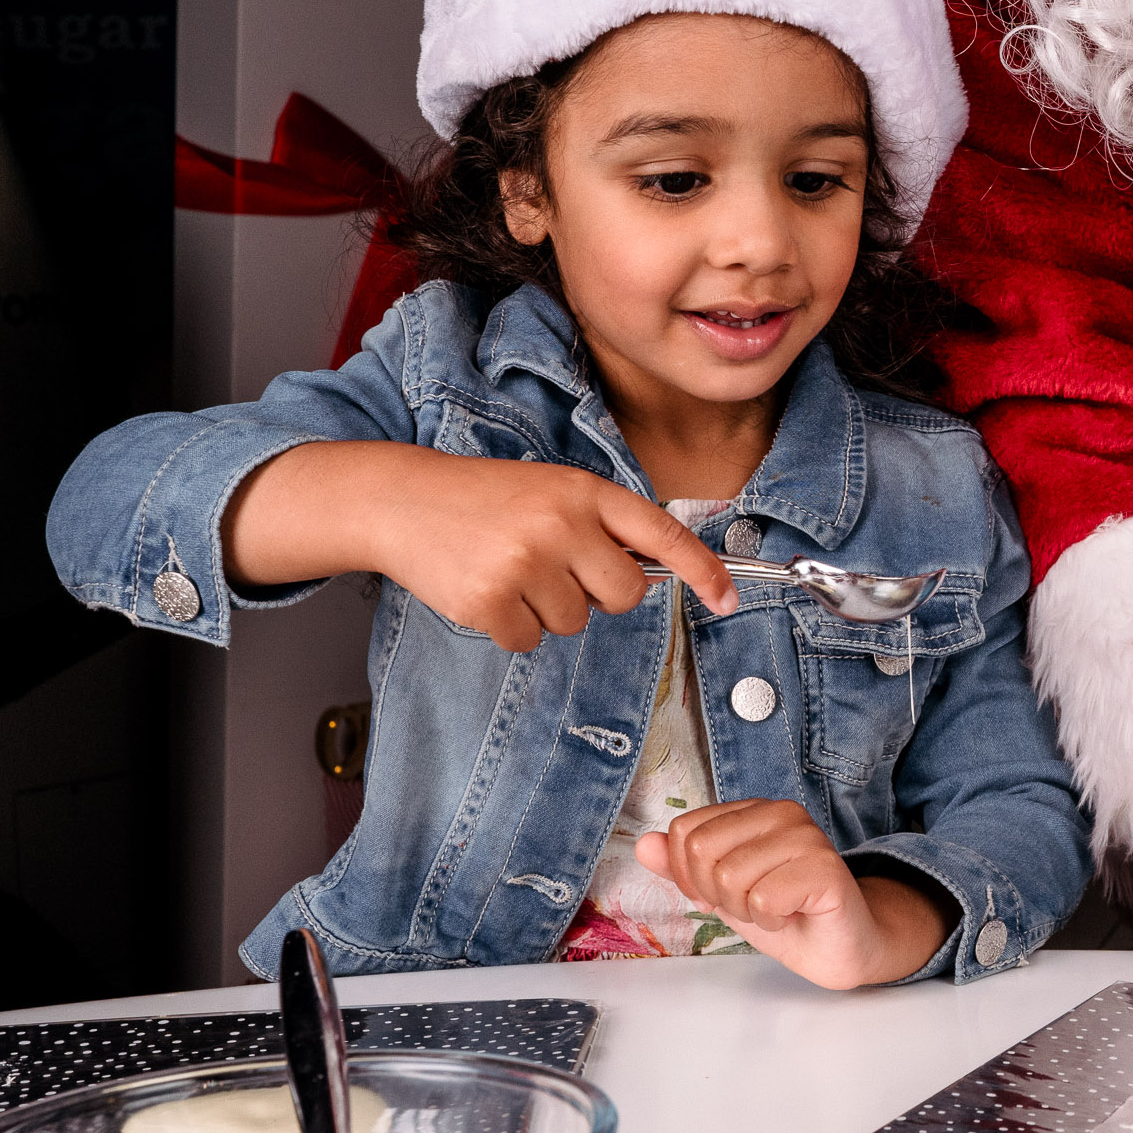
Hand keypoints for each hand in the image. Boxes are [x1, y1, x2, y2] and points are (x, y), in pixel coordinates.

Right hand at [222, 441, 735, 651]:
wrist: (402, 499)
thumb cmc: (487, 499)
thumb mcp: (553, 491)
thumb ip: (604, 526)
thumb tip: (657, 575)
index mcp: (585, 491)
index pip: (662, 535)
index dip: (704, 571)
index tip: (730, 600)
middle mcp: (561, 524)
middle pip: (625, 595)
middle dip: (600, 594)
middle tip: (558, 569)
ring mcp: (525, 563)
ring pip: (576, 623)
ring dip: (548, 608)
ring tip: (511, 569)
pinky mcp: (490, 601)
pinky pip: (530, 641)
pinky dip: (511, 627)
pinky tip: (487, 590)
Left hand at [634, 800, 955, 987]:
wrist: (837, 947)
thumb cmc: (782, 914)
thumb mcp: (721, 891)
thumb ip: (683, 866)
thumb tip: (643, 844)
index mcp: (754, 810)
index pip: (684, 831)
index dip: (689, 876)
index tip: (719, 894)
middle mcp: (782, 813)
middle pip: (702, 851)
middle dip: (716, 894)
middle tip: (750, 905)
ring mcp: (807, 837)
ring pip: (730, 877)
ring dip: (745, 911)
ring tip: (773, 910)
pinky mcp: (826, 868)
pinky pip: (763, 900)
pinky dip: (770, 922)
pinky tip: (792, 916)